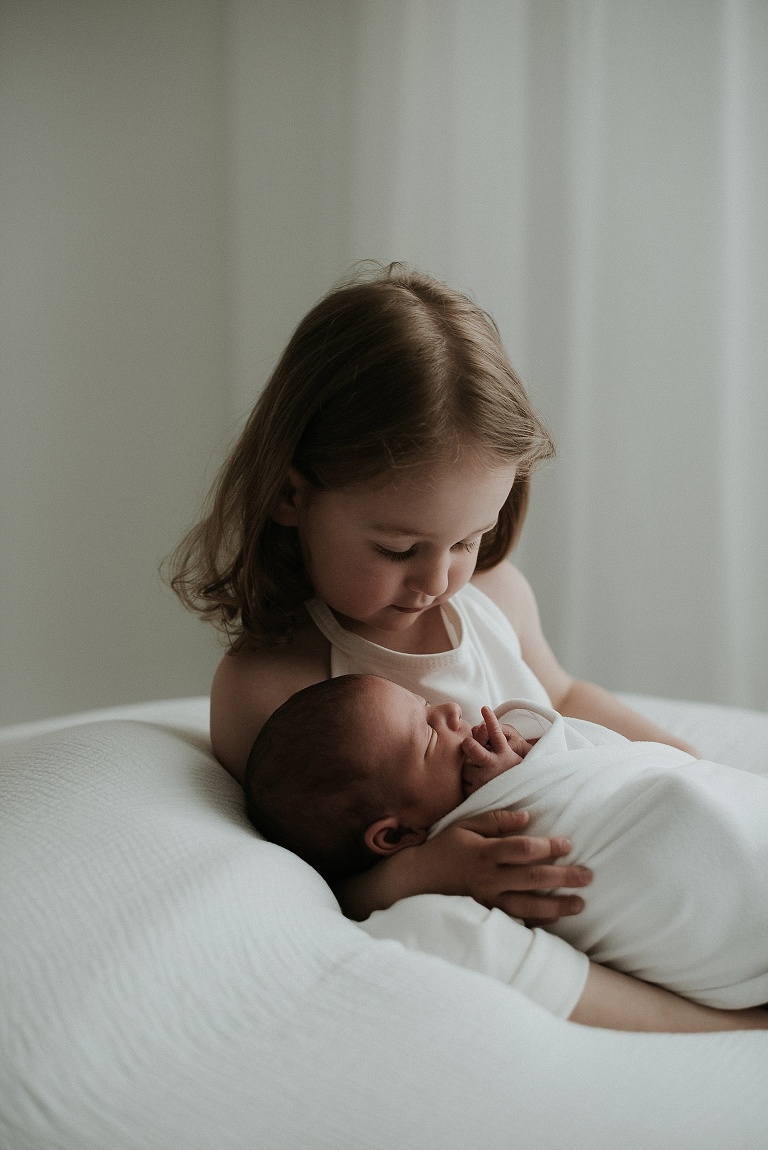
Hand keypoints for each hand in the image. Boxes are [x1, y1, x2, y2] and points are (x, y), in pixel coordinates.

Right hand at [417, 808, 590, 924]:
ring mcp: (487, 901)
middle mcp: (488, 878)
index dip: (548, 847)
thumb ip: (496, 820)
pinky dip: (536, 923)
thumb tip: (527, 817)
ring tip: (579, 904)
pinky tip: (554, 919)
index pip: (523, 849)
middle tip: (588, 876)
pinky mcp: (485, 916)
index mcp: (485, 852)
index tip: (568, 845)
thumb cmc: (444, 848)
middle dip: (563, 877)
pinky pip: (515, 923)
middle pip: (532, 878)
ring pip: (527, 906)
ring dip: (556, 906)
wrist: (416, 880)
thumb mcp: (465, 825)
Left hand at [461, 706, 532, 795]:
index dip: (490, 720)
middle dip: (468, 744)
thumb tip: (479, 726)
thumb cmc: (512, 772)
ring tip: (479, 773)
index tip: (484, 708)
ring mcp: (484, 780)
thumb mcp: (512, 754)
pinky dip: (467, 784)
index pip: (496, 733)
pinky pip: (463, 784)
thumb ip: (496, 739)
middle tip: (469, 745)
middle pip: (471, 747)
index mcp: (504, 753)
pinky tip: (477, 786)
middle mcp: (493, 765)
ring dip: (467, 768)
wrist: (521, 799)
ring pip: (464, 767)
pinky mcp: (476, 793)